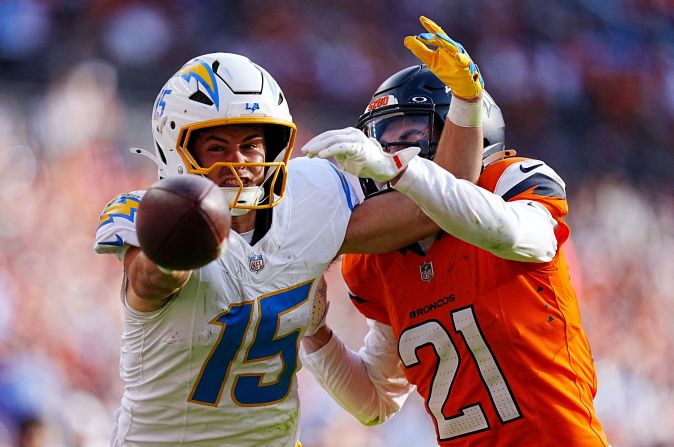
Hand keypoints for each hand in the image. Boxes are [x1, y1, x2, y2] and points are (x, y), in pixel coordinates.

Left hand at [301, 127, 419, 182]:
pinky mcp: (358, 147)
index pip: (329, 135)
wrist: (384, 169)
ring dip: (319, 147)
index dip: (317, 142)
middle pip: (329, 135)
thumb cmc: (366, 164)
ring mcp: (356, 138)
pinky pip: (340, 147)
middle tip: (304, 151)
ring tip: (310, 153)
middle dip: (315, 143)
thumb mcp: (346, 157)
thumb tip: (319, 154)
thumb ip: (335, 153)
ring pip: (333, 140)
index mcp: (349, 134)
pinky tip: (320, 155)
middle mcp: (352, 133)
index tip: (307, 151)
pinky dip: (329, 150)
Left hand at [404, 16, 482, 100]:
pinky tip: (456, 56)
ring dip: (445, 41)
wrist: (461, 85)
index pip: (436, 34)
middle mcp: (452, 47)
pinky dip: (460, 58)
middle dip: (434, 34)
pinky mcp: (465, 65)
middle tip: (422, 35)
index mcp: (444, 46)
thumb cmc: (448, 71)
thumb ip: (419, 50)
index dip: (429, 26)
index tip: (421, 19)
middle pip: (443, 39)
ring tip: (437, 36)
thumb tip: (407, 39)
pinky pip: (463, 60)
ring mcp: (459, 55)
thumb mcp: (430, 61)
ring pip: (452, 46)